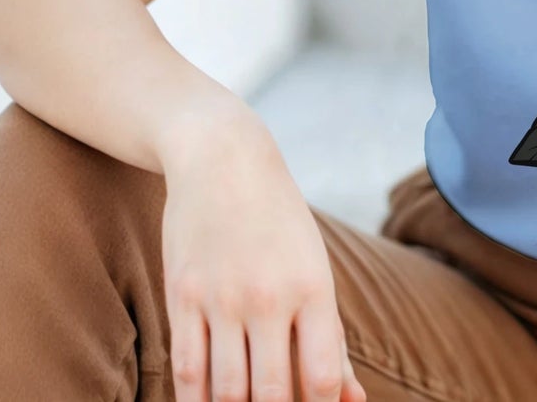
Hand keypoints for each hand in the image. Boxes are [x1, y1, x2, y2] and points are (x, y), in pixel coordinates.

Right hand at [159, 114, 367, 401]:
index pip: (322, 377)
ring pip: (226, 392)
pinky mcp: (182, 296)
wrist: (224, 158)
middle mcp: (269, 295)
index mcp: (313, 287)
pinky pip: (185, 372)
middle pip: (272, 394)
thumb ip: (332, 339)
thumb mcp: (316, 269)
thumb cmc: (280, 222)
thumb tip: (355, 401)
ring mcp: (222, 297)